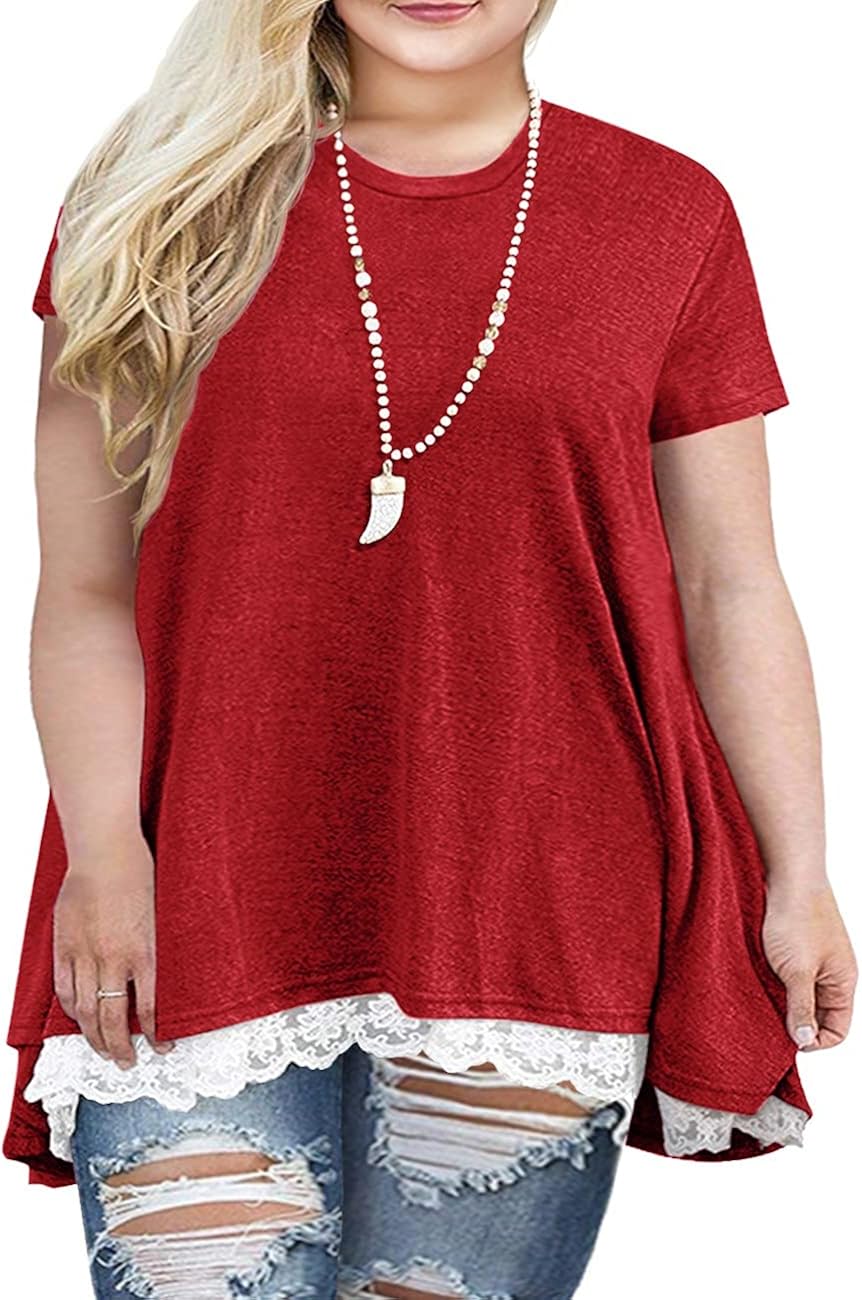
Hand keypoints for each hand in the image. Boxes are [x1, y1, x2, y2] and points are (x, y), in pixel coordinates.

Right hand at [53, 832, 173, 1067]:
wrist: (107, 852)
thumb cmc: (140, 876)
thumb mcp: (159, 917)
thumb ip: (154, 951)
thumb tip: (160, 979)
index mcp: (144, 952)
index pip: (150, 1008)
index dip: (155, 1034)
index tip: (162, 1048)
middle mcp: (114, 958)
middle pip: (113, 1019)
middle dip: (120, 1048)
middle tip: (126, 1063)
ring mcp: (86, 954)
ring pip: (86, 1011)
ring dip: (94, 1037)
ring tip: (103, 1052)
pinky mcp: (65, 946)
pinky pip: (66, 989)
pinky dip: (72, 1010)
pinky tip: (80, 1019)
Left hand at [762, 879, 856, 1050]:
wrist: (787, 873)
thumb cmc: (797, 917)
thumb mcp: (797, 971)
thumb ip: (801, 1007)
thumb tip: (804, 1040)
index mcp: (843, 982)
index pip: (837, 1030)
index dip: (814, 1041)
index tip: (787, 1040)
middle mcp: (831, 974)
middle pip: (817, 1015)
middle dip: (795, 1022)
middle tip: (768, 1022)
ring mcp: (812, 960)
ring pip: (799, 995)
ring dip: (781, 1001)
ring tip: (760, 999)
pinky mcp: (793, 948)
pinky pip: (787, 976)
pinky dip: (774, 982)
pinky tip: (757, 980)